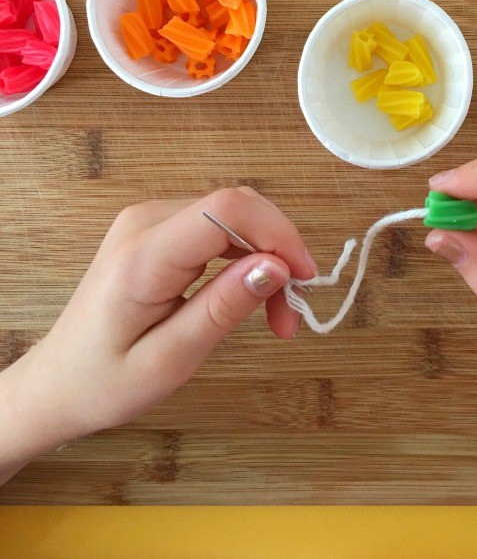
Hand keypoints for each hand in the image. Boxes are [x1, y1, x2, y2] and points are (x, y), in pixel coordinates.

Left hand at [0, 187, 314, 484]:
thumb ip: (223, 308)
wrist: (58, 382)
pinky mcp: (157, 228)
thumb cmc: (105, 382)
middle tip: (292, 314)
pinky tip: (251, 294)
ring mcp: (149, 220)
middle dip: (279, 251)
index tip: (305, 281)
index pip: (226, 209)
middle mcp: (145, 221)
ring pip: (233, 215)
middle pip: (236, 207)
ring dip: (267, 257)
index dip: (278, 234)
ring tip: (276, 315)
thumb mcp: (169, 360)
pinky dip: (247, 256)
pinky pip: (217, 226)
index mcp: (142, 257)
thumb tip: (277, 264)